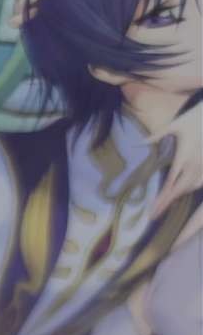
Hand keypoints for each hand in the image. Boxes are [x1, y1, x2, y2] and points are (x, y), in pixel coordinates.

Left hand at [149, 100, 202, 220]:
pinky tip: (180, 192)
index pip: (171, 183)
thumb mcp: (174, 125)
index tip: (153, 209)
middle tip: (154, 215)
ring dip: (177, 197)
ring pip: (190, 188)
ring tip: (162, 206)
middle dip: (166, 204)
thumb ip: (156, 136)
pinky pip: (198, 183)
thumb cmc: (193, 120)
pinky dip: (188, 189)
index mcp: (184, 157)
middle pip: (179, 190)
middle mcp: (194, 165)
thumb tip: (137, 143)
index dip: (162, 198)